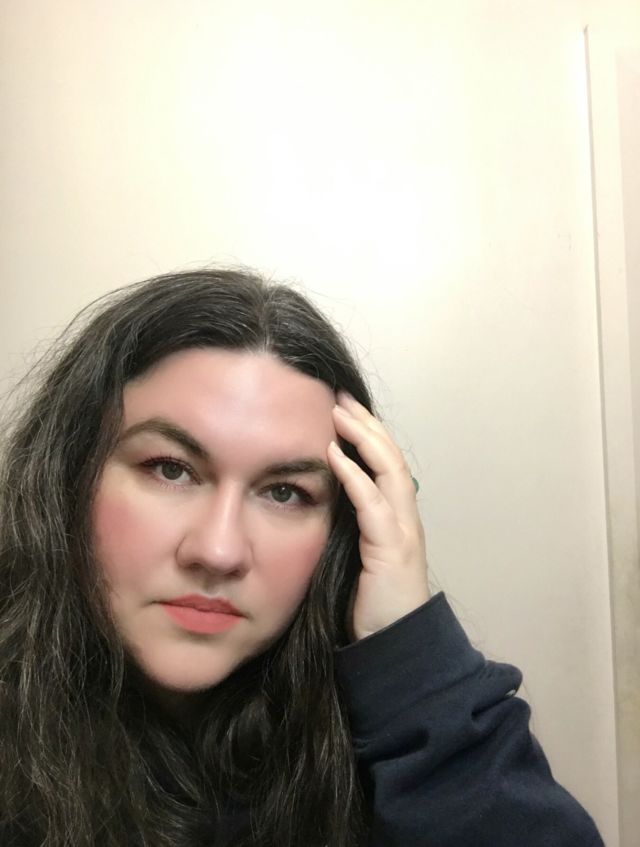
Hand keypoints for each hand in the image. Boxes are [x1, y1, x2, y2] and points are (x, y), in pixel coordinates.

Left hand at [327, 391, 428, 640]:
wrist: (395, 647)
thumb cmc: (371, 604)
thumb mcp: (355, 556)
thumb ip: (346, 528)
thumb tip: (317, 502)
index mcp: (395, 517)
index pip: (384, 462)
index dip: (366, 433)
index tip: (341, 408)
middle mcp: (404, 517)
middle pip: (390, 456)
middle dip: (365, 423)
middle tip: (339, 395)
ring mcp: (402, 531)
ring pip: (389, 470)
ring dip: (363, 438)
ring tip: (339, 412)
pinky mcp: (392, 550)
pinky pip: (373, 504)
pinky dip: (355, 476)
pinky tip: (335, 455)